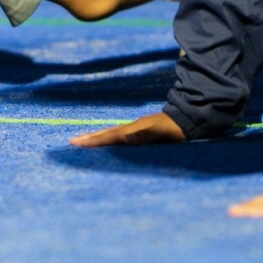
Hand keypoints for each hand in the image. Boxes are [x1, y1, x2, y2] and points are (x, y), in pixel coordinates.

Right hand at [68, 110, 187, 147]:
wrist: (189, 119)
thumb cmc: (176, 130)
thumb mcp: (161, 132)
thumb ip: (144, 134)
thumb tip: (124, 136)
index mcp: (133, 130)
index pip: (109, 137)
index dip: (92, 141)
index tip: (75, 143)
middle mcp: (132, 129)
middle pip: (107, 133)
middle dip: (90, 138)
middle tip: (72, 141)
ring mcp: (137, 129)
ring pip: (112, 134)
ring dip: (97, 137)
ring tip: (84, 140)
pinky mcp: (142, 132)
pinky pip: (120, 136)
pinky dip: (109, 139)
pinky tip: (109, 142)